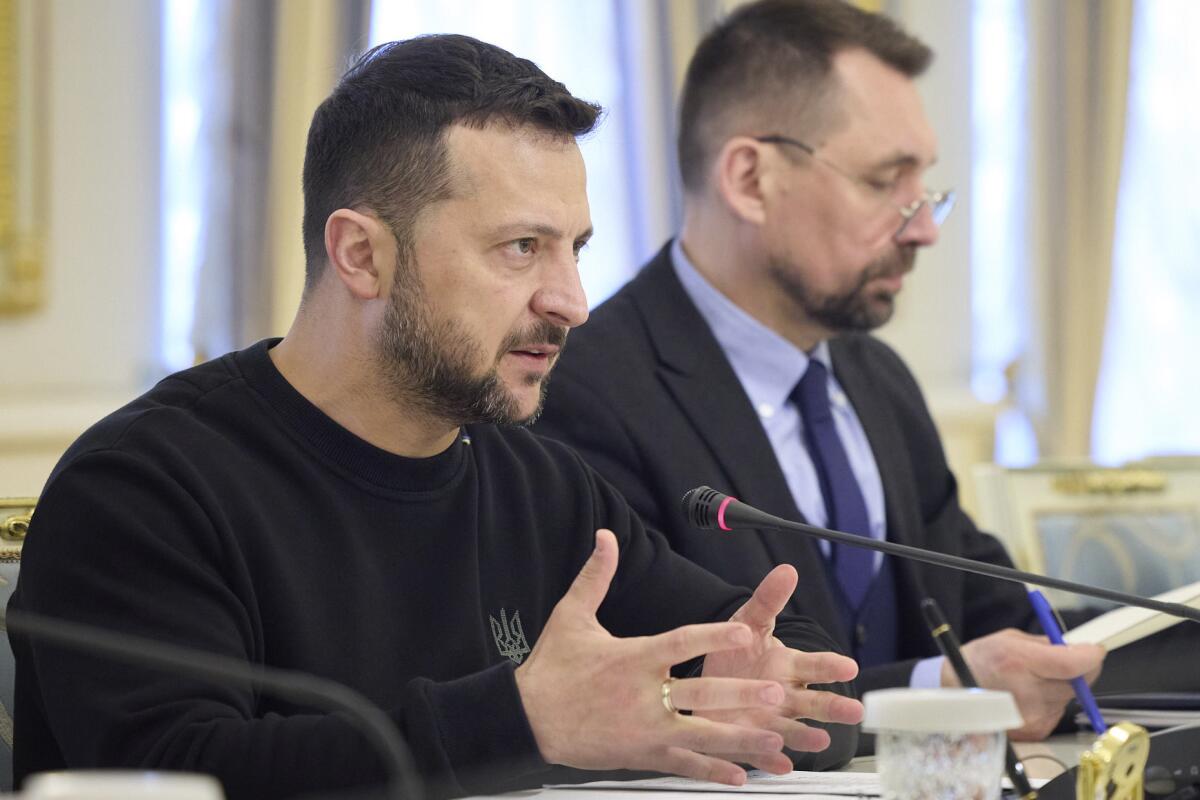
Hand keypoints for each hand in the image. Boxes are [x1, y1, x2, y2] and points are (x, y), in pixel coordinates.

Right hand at [515, 530, 807, 784]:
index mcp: (633, 658)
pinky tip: (740, 776)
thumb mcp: (571, 616)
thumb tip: (605, 536)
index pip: (682, 642)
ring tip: (774, 736)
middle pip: (701, 694)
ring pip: (702, 735)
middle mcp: (643, 695)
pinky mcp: (641, 754)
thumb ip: (596, 576)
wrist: (528, 720)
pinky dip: (712, 771)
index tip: (746, 632)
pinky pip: (683, 764)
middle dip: (742, 694)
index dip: (715, 637)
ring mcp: (645, 729)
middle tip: (777, 693)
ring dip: (741, 737)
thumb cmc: (551, 667)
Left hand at [701, 564, 862, 770]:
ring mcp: (770, 723)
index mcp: (787, 667)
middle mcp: (785, 698)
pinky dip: (771, 760)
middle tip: (855, 710)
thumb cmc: (735, 654)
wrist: (707, 686)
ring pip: (793, 731)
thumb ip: (768, 600)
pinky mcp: (750, 743)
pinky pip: (762, 754)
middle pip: (814, 703)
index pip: (814, 666)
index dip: (830, 666)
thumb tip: (788, 569)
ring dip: (808, 736)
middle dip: (834, 706)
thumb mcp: (747, 623)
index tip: (848, 666)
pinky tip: (780, 763)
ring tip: (822, 740)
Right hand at [945, 628, 1104, 739]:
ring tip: (1037, 680)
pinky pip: (1058, 712)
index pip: (1072, 665)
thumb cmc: (979, 661)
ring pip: (1069, 698)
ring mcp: (1033, 716)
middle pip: (1078, 683)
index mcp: (1020, 662)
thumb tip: (1076, 648)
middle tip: (1069, 662)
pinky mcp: (1036, 730)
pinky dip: (1052, 702)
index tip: (1095, 650)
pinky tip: (1031, 696)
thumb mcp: (1009, 639)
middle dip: (1080, 670)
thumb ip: (1045, 645)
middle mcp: (1028, 693)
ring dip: (1063, 687)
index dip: (1090, 656)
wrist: (956, 693)